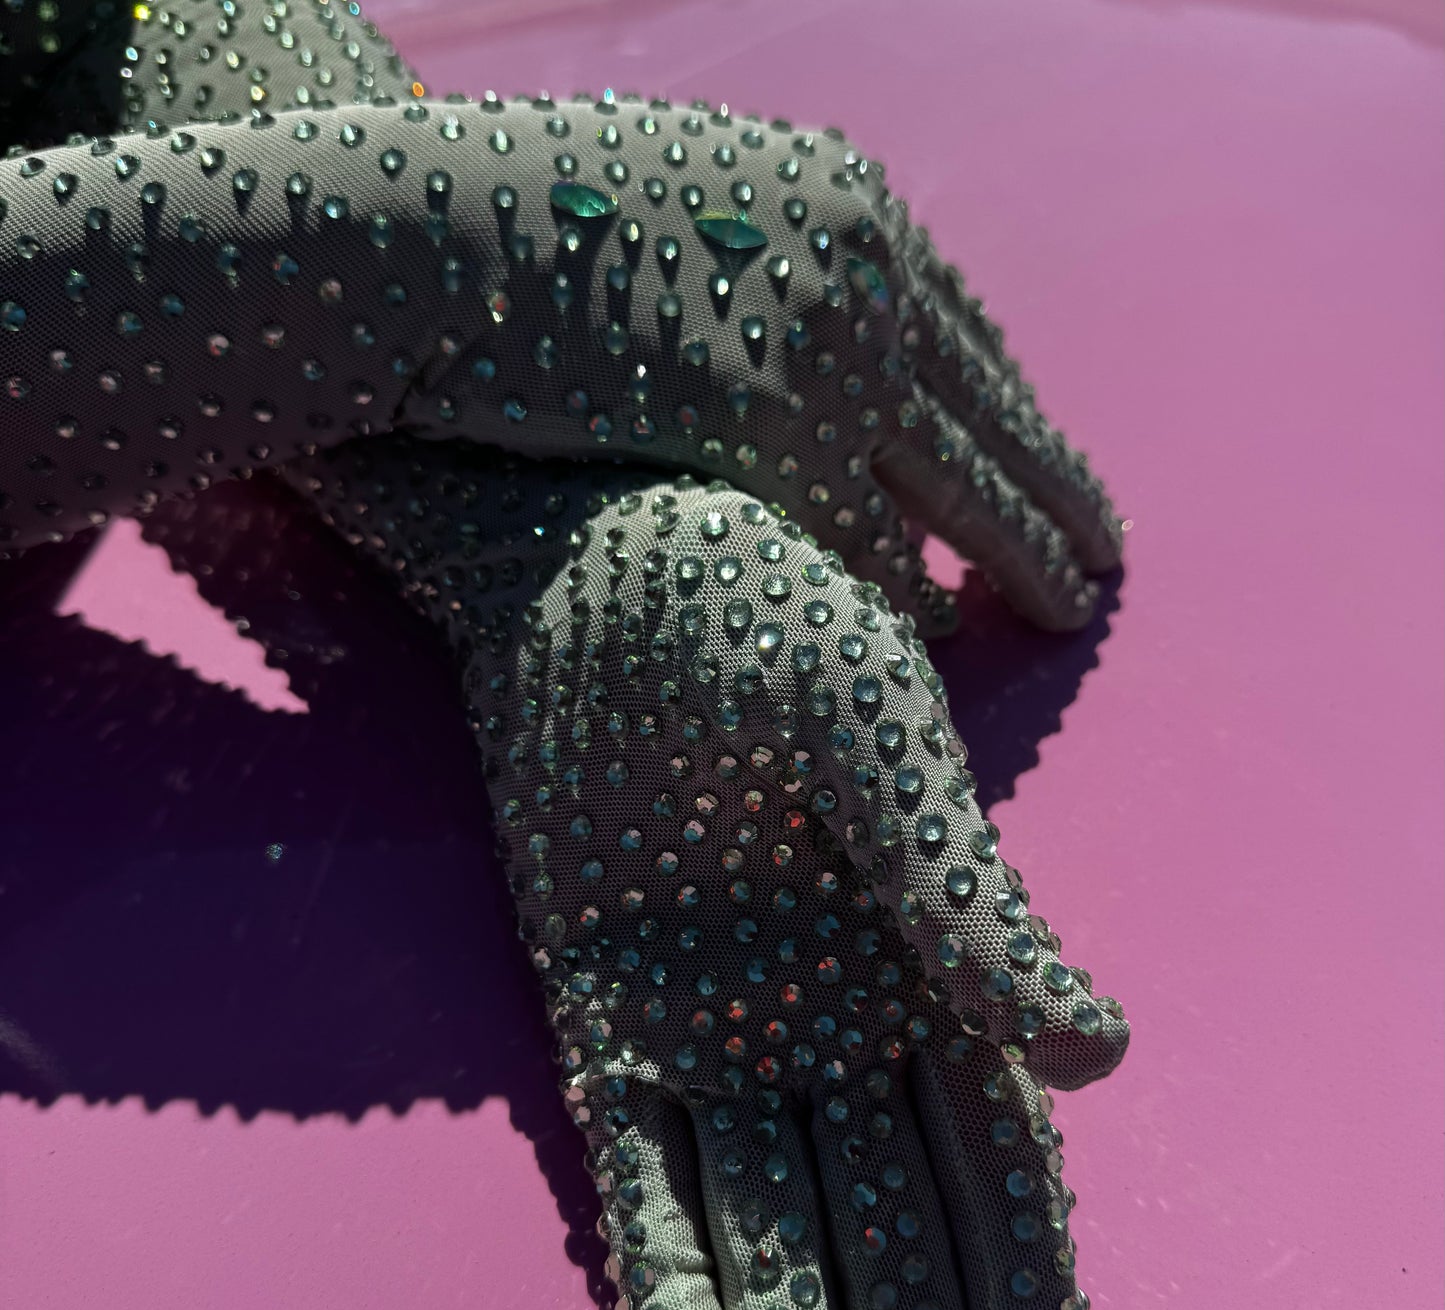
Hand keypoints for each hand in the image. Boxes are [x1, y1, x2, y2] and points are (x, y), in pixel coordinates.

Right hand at [1, 11, 1124, 634]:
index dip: (1012, 414)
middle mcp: (870, 286)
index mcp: (850, 212)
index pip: (968, 338)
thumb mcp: (662, 214)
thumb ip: (743, 276)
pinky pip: (876, 556)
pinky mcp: (783, 463)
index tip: (1047, 468)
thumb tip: (763, 344)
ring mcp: (836, 371)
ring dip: (1026, 564)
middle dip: (1060, 497)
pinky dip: (913, 611)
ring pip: (971, 498)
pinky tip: (940, 654)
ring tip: (1063, 614)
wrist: (424, 236)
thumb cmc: (503, 229)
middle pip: (1003, 418)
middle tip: (1103, 567)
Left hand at [283, 433, 1127, 1309]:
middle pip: (888, 1278)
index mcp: (925, 976)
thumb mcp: (876, 735)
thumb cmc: (757, 612)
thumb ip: (966, 894)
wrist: (592, 562)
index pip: (995, 1200)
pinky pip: (637, 1209)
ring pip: (767, 1273)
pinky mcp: (597, 1036)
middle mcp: (827, 1040)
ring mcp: (710, 1051)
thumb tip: (1099, 1054)